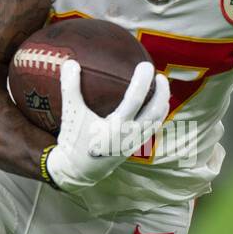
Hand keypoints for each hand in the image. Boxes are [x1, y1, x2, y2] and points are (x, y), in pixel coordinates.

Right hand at [45, 59, 168, 190]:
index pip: (135, 100)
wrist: (76, 171)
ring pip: (157, 122)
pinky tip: (153, 105)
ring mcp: (134, 143)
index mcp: (116, 128)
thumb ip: (70, 88)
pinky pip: (152, 128)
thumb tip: (70, 62)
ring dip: (162, 103)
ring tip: (161, 88)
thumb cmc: (73, 141)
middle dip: (162, 92)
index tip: (146, 65)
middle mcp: (129, 136)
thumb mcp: (70, 114)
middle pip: (155, 112)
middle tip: (160, 76)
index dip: (143, 81)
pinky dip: (156, 115)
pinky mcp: (134, 148)